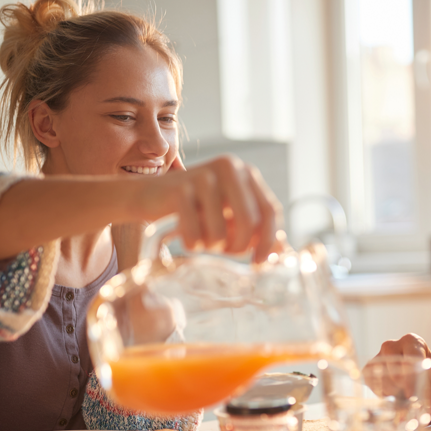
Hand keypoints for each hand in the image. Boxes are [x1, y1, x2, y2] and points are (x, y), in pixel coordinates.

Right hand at [141, 155, 282, 262]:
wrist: (147, 195)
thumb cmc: (195, 210)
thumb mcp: (229, 217)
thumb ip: (256, 231)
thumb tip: (284, 252)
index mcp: (246, 172)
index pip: (271, 211)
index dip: (269, 241)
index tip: (258, 263)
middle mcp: (229, 167)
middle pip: (250, 223)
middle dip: (238, 247)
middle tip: (225, 251)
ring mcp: (204, 176)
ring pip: (221, 233)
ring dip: (211, 247)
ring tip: (202, 239)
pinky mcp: (179, 189)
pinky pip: (195, 234)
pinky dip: (192, 245)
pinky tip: (186, 238)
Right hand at [368, 334, 430, 413]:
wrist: (416, 379)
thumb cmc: (428, 377)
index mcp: (411, 341)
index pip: (411, 357)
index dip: (411, 378)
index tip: (412, 396)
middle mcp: (392, 345)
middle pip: (394, 368)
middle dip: (402, 387)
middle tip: (410, 400)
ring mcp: (378, 356)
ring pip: (382, 378)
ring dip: (393, 393)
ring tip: (404, 397)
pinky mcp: (368, 368)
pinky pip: (372, 384)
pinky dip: (383, 394)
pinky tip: (393, 395)